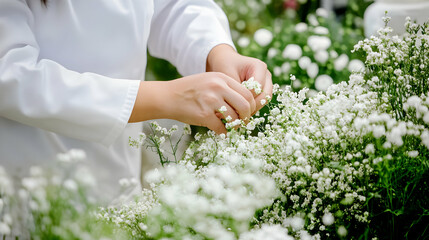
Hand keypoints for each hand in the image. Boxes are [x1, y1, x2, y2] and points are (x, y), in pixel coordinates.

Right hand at [129, 72, 255, 133]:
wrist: (167, 96)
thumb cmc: (188, 90)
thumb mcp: (209, 80)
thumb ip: (225, 88)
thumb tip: (244, 104)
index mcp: (222, 78)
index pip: (247, 93)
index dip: (250, 106)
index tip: (247, 113)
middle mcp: (218, 87)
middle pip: (245, 105)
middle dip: (246, 117)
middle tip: (243, 123)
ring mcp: (211, 101)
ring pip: (235, 118)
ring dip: (235, 126)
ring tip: (230, 128)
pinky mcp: (204, 115)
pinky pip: (221, 128)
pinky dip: (223, 133)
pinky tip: (220, 132)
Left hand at [206, 44, 272, 113]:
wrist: (224, 61)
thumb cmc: (224, 65)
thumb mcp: (227, 75)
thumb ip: (235, 90)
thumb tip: (238, 109)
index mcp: (259, 66)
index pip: (257, 88)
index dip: (246, 99)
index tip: (232, 104)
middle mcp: (266, 74)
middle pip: (265, 96)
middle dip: (251, 106)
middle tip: (237, 113)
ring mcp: (267, 82)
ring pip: (265, 100)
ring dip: (252, 108)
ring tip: (238, 112)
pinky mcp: (263, 89)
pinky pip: (261, 102)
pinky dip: (252, 107)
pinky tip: (239, 110)